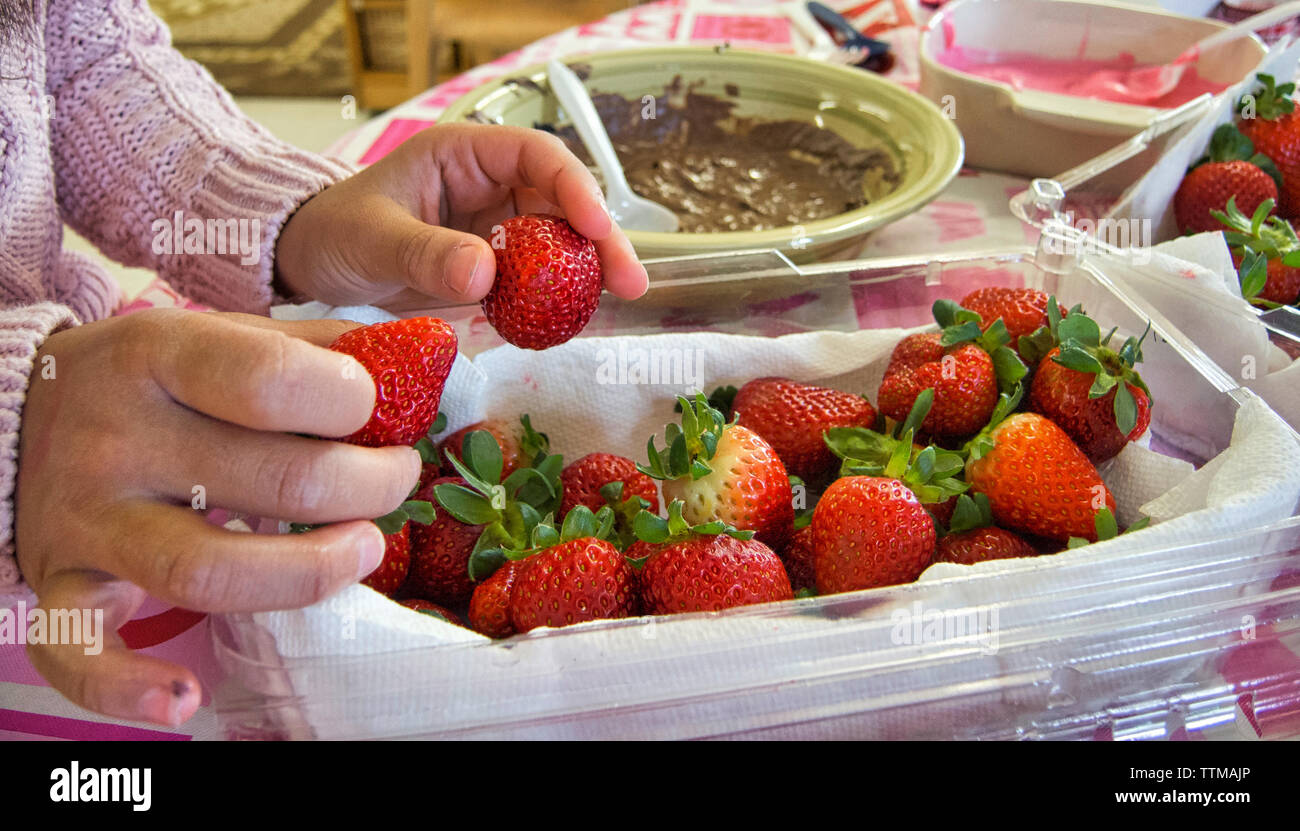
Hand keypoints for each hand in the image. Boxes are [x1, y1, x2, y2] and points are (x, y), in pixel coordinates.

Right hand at [15, 310, 420, 725]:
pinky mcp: (61, 582)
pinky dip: (128, 688)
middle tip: (395, 482)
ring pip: (206, 572)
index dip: (352, 404)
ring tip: (365, 551)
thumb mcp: (231, 334)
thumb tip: (430, 359)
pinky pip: (80, 652)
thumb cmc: (164, 377)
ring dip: (309, 574)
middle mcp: (117, 436)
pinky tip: (186, 696)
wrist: (22, 409)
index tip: (379, 414)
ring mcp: (85, 517)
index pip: (270, 382)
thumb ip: (324, 347)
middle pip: (274, 483)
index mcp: (160, 354)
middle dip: (368, 489)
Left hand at [274, 123, 648, 307]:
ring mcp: (495, 226)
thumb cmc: (334, 231)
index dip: (574, 186)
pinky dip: (557, 297)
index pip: (535, 155)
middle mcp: (489, 185)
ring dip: (588, 270)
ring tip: (615, 302)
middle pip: (563, 201)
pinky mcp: (494, 266)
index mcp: (463, 155)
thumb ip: (425, 253)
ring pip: (559, 241)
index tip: (596, 226)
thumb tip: (485, 272)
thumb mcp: (372, 239)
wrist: (310, 262)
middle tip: (629, 281)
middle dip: (600, 237)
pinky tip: (572, 320)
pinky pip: (537, 277)